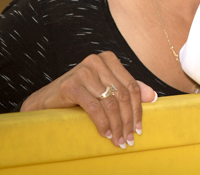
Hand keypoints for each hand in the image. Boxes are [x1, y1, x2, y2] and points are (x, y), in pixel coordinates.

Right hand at [21, 51, 156, 148]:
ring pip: (110, 102)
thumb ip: (127, 90)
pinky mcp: (71, 85)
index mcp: (109, 59)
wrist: (45, 101)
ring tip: (118, 140)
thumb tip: (153, 97)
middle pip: (123, 94)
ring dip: (116, 125)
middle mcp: (97, 61)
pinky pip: (94, 107)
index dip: (138, 109)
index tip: (139, 128)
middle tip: (129, 139)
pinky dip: (102, 123)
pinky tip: (105, 134)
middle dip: (128, 120)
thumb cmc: (79, 94)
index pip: (132, 85)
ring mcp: (83, 71)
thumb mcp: (105, 89)